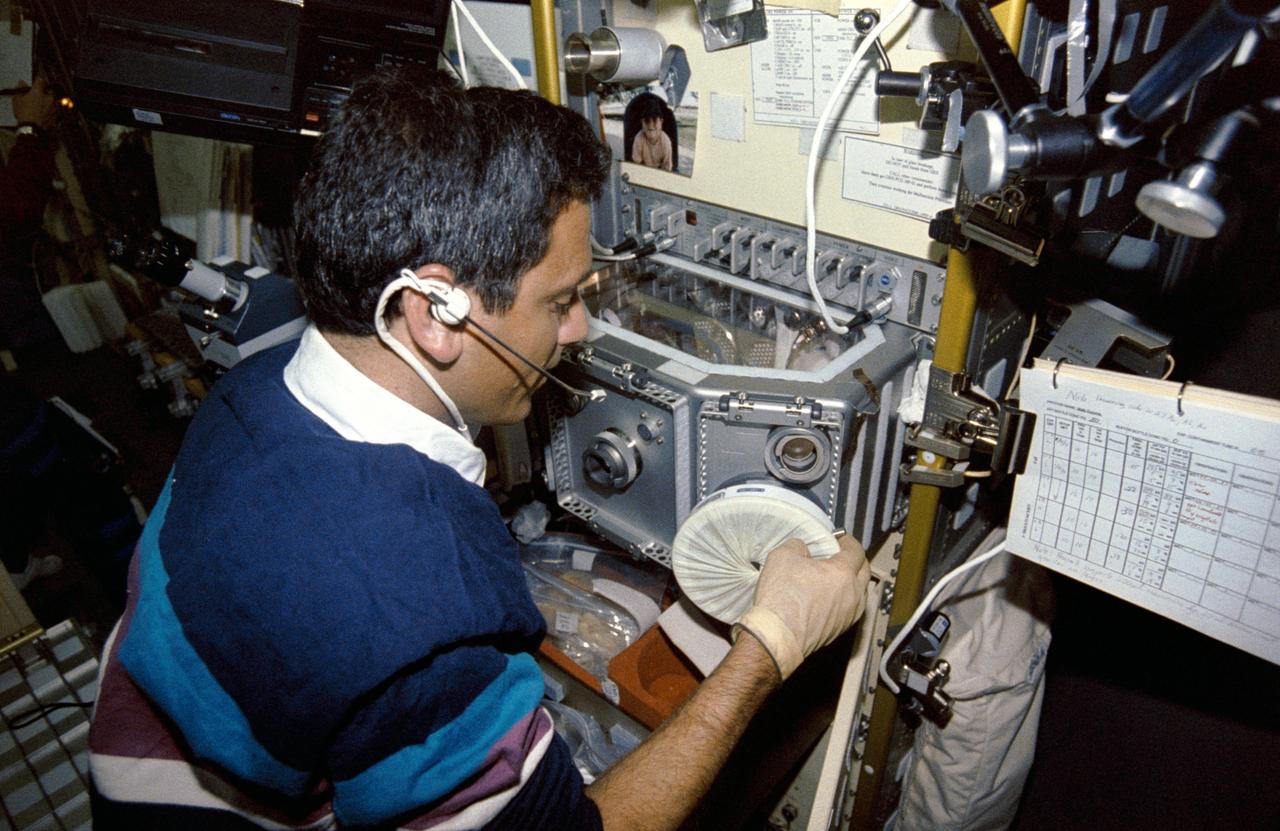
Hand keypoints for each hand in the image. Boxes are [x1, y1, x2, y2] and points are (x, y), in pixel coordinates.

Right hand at [13, 78, 56, 130]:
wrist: (33, 129)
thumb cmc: (24, 113)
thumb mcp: (17, 100)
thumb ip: (20, 89)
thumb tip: (22, 83)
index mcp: (39, 92)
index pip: (41, 81)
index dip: (38, 81)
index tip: (36, 83)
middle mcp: (49, 98)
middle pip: (49, 92)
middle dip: (45, 93)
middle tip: (37, 97)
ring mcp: (54, 107)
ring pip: (52, 102)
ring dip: (48, 103)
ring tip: (40, 108)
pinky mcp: (56, 116)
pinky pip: (54, 111)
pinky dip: (50, 112)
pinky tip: (43, 115)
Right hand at [733, 533, 870, 679]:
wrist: (777, 636)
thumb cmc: (782, 598)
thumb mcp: (783, 555)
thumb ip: (797, 545)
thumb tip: (802, 549)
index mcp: (843, 573)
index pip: (856, 551)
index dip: (848, 541)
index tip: (839, 538)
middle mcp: (853, 595)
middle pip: (864, 571)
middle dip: (854, 560)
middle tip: (838, 555)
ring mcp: (849, 615)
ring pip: (860, 592)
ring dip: (851, 581)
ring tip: (833, 577)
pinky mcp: (840, 630)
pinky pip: (850, 608)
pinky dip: (844, 599)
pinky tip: (827, 597)